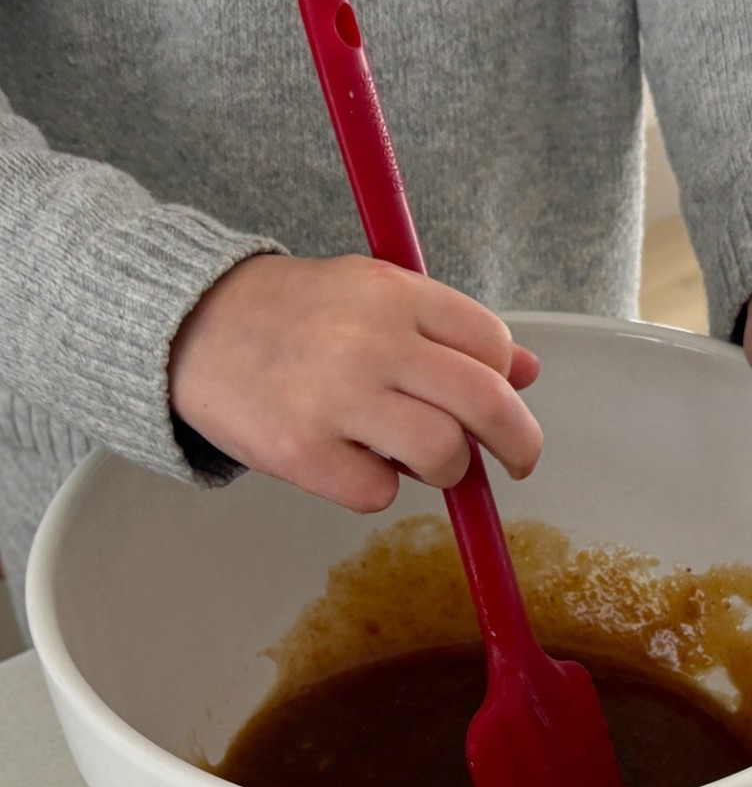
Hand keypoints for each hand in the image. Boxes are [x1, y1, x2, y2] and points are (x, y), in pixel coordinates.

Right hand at [169, 253, 542, 511]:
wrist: (190, 328)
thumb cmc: (294, 316)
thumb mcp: (373, 296)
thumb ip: (448, 331)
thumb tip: (527, 370)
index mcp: (394, 293)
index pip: (491, 345)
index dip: (505, 382)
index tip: (498, 401)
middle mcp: (371, 342)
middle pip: (486, 404)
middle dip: (519, 444)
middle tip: (518, 463)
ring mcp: (335, 399)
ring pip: (443, 456)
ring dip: (444, 470)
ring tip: (415, 458)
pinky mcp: (303, 452)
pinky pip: (379, 493)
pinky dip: (375, 487)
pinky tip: (347, 459)